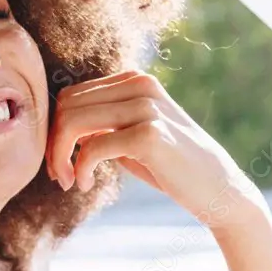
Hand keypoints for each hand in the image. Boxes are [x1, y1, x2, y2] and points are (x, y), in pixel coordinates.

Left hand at [45, 69, 265, 229]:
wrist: (218, 190)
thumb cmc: (169, 166)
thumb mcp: (130, 136)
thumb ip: (100, 124)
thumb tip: (54, 124)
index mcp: (135, 80)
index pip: (71, 96)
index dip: (55, 130)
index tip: (60, 162)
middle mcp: (140, 85)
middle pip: (66, 106)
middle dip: (53, 144)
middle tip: (60, 176)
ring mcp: (146, 107)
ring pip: (73, 123)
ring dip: (61, 158)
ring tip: (70, 181)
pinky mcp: (149, 135)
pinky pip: (92, 148)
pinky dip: (81, 169)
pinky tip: (86, 184)